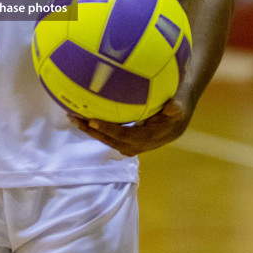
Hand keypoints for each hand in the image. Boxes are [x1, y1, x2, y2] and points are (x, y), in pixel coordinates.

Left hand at [70, 99, 190, 156]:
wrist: (176, 122)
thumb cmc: (176, 111)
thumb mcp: (179, 108)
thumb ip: (176, 107)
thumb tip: (172, 106)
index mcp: (146, 139)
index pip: (123, 135)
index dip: (107, 129)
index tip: (91, 120)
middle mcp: (135, 146)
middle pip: (108, 139)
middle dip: (90, 130)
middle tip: (73, 117)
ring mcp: (129, 145)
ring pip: (105, 139)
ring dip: (89, 130)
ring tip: (73, 117)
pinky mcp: (125, 141)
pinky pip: (107, 136)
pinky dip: (95, 128)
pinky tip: (83, 116)